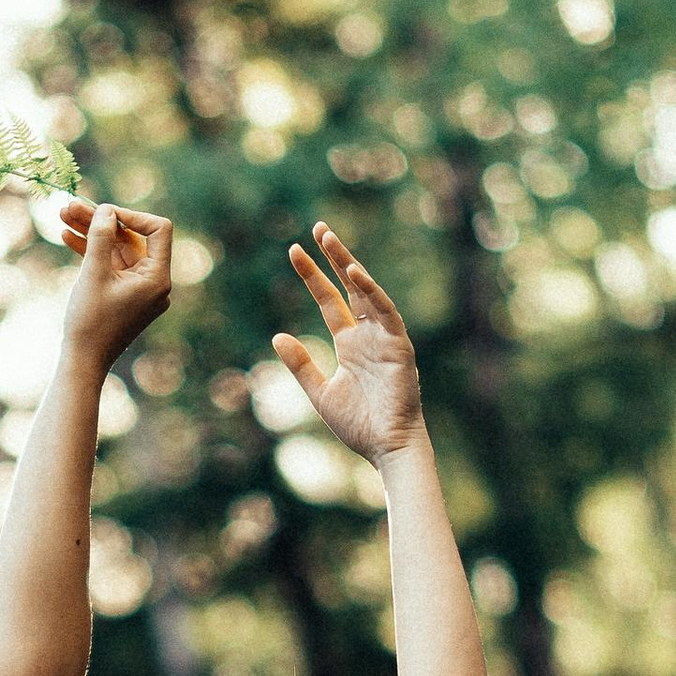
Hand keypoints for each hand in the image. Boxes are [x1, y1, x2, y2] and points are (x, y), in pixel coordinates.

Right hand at [57, 198, 173, 371]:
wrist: (82, 361)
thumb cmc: (90, 321)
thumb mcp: (94, 273)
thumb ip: (101, 237)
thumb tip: (106, 210)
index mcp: (157, 278)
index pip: (158, 230)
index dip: (131, 215)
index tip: (103, 212)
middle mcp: (154, 282)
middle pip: (132, 238)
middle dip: (102, 222)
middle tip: (71, 207)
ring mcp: (139, 289)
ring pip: (118, 250)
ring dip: (92, 234)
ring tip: (63, 217)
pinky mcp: (124, 294)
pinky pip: (112, 265)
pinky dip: (93, 252)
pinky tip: (67, 237)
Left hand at [273, 222, 422, 462]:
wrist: (385, 447)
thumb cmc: (358, 424)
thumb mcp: (319, 392)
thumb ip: (300, 364)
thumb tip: (277, 336)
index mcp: (349, 344)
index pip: (328, 300)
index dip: (313, 276)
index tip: (294, 251)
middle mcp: (366, 334)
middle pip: (349, 286)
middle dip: (333, 256)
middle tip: (318, 228)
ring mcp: (384, 337)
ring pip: (366, 291)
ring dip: (349, 263)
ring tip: (329, 239)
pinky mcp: (398, 345)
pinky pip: (385, 312)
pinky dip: (371, 292)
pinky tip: (354, 274)